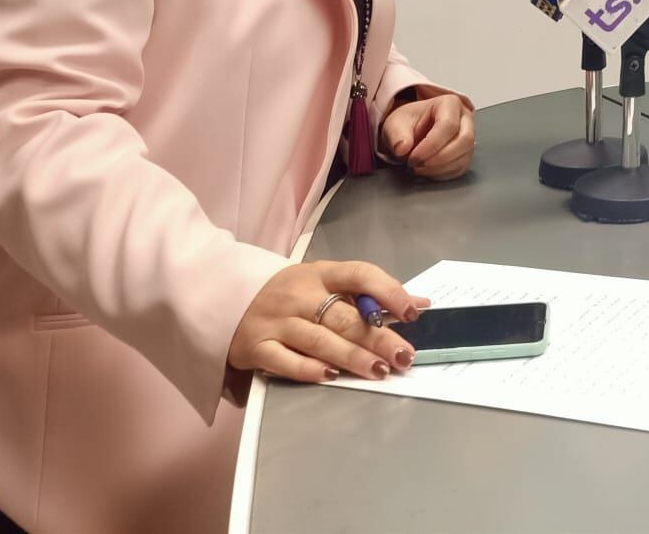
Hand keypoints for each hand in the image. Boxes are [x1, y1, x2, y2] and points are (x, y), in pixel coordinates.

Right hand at [228, 260, 430, 383]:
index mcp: (321, 274)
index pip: (359, 274)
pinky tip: (331, 375)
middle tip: (404, 356)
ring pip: (319, 340)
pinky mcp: (256, 347)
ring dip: (352, 356)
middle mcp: (299, 295)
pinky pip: (284, 361)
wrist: (228, 298)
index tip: (412, 313)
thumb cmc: (290, 294)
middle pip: (344, 317)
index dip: (388, 291)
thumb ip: (369, 294)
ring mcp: (276, 321)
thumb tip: (420, 304)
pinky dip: (308, 369)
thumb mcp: (325, 283)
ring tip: (379, 371)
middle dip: (378, 338)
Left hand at [382, 92, 474, 179]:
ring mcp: (468, 136)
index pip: (448, 125)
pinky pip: (460, 168)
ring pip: (464, 157)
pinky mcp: (466, 154)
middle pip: (464, 140)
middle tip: (418, 164)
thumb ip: (397, 135)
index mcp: (449, 104)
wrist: (410, 132)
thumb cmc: (407, 123)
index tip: (413, 157)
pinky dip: (442, 174)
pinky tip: (427, 170)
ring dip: (439, 168)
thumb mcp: (395, 124)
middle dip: (440, 158)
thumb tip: (402, 148)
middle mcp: (464, 118)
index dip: (431, 145)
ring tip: (419, 167)